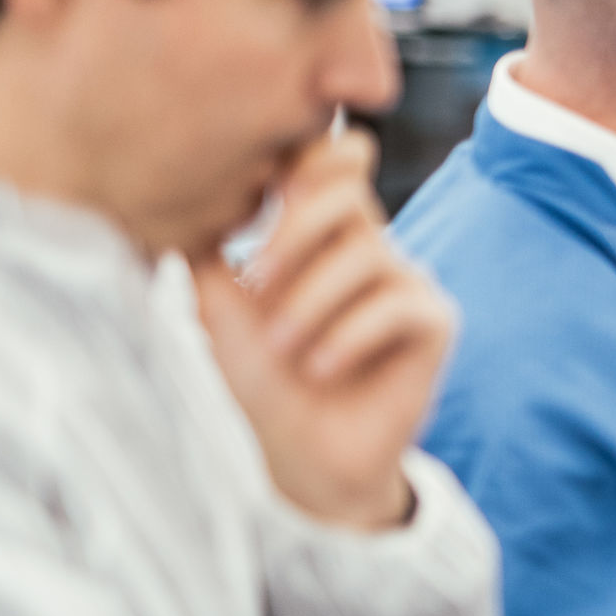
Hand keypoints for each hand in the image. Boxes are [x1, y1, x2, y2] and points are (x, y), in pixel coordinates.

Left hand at [193, 129, 450, 532]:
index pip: (328, 159)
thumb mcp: (218, 309)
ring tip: (282, 349)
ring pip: (366, 254)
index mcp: (320, 233)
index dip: (302, 155)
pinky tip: (321, 370)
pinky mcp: (434, 322)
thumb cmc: (263, 382)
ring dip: (311, 302)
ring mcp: (406, 282)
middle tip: (257, 284)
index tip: (255, 194)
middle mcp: (368, 246)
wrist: (302, 459)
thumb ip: (206, 247)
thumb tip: (181, 191)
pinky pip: (395, 306)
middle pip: (347, 189)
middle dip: (294, 231)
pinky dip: (349, 336)